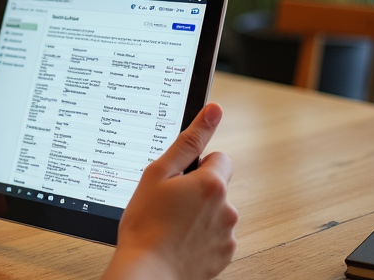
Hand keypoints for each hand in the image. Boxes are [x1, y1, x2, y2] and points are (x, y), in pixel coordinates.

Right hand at [103, 104, 237, 279]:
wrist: (147, 273)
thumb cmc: (146, 225)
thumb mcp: (158, 174)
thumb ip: (189, 140)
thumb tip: (214, 110)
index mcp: (212, 184)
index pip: (218, 157)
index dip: (196, 165)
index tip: (178, 178)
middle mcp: (227, 208)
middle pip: (217, 186)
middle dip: (196, 190)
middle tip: (167, 202)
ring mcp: (227, 234)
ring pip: (215, 211)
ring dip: (198, 213)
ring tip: (170, 225)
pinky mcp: (224, 255)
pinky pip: (215, 236)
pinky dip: (200, 236)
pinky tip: (178, 240)